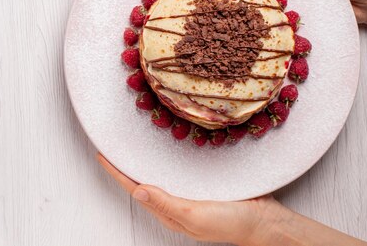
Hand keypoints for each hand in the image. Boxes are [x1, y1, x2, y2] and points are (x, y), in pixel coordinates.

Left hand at [96, 153, 281, 244]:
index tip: (101, 155)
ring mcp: (187, 195)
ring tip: (130, 145)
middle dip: (125, 166)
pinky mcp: (201, 185)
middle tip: (111, 146)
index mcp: (168, 212)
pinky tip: (164, 150)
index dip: (116, 172)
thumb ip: (165, 203)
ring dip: (143, 162)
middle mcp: (174, 203)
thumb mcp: (194, 214)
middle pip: (142, 182)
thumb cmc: (230, 222)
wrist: (265, 221)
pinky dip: (165, 160)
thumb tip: (137, 190)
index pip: (135, 189)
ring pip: (158, 175)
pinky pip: (176, 172)